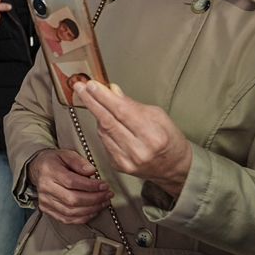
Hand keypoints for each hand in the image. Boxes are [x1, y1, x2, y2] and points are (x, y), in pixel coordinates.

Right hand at [28, 149, 112, 224]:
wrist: (38, 169)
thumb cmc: (55, 161)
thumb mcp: (66, 154)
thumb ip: (79, 162)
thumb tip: (92, 171)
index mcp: (49, 171)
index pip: (72, 182)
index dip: (91, 186)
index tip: (105, 185)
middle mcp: (45, 187)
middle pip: (72, 199)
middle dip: (94, 199)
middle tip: (108, 195)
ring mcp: (45, 200)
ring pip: (71, 211)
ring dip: (91, 209)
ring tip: (103, 202)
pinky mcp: (46, 209)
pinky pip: (66, 219)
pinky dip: (82, 218)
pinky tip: (93, 211)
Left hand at [75, 81, 191, 197]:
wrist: (175, 169)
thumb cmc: (170, 140)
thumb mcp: (159, 116)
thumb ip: (133, 105)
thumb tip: (112, 91)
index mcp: (153, 136)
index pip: (122, 112)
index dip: (104, 97)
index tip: (92, 85)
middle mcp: (138, 151)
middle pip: (107, 121)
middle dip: (91, 101)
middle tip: (79, 87)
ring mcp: (126, 160)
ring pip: (103, 131)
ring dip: (95, 113)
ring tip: (91, 99)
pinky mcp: (118, 166)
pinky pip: (104, 141)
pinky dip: (102, 128)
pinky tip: (103, 119)